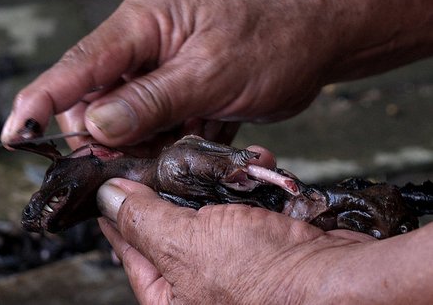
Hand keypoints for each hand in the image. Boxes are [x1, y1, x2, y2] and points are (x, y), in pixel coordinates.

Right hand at [1, 0, 336, 149]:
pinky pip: (154, 125)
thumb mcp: (211, 73)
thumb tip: (96, 125)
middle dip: (102, 134)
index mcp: (144, 24)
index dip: (44, 98)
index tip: (16, 132)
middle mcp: (144, 46)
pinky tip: (183, 145)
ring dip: (138, 143)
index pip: (80, 64)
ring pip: (125, 118)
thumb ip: (151, 100)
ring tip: (169, 149)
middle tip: (118, 161)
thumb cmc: (270, 40)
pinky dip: (162, 143)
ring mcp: (161, 71)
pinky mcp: (178, 92)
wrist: (313, 42)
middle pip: (96, 97)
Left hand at [96, 178, 377, 303]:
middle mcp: (199, 280)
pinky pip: (241, 203)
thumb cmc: (264, 280)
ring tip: (203, 157)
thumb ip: (144, 220)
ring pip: (206, 208)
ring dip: (209, 180)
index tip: (109, 186)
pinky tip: (252, 166)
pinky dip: (244, 182)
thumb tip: (108, 197)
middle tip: (156, 159)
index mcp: (171, 294)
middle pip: (168, 223)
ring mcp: (231, 258)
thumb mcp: (187, 245)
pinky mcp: (260, 237)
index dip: (117, 213)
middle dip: (166, 188)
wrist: (340, 277)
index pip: (130, 247)